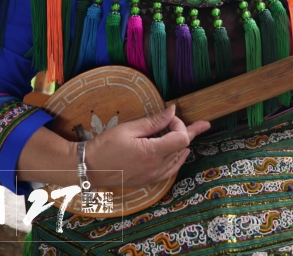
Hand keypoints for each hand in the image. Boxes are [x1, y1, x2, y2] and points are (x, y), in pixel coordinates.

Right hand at [83, 105, 209, 187]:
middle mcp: (156, 167)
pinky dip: (176, 159)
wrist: (89, 168)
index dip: (180, 125)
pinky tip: (180, 153)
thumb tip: (172, 111)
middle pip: (182, 148)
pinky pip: (170, 170)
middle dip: (188, 132)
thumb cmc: (105, 146)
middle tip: (203, 124)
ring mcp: (152, 176)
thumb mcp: (129, 129)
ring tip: (191, 133)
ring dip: (182, 145)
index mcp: (152, 153)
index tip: (170, 117)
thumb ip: (154, 121)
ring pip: (177, 159)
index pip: (181, 138)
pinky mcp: (148, 181)